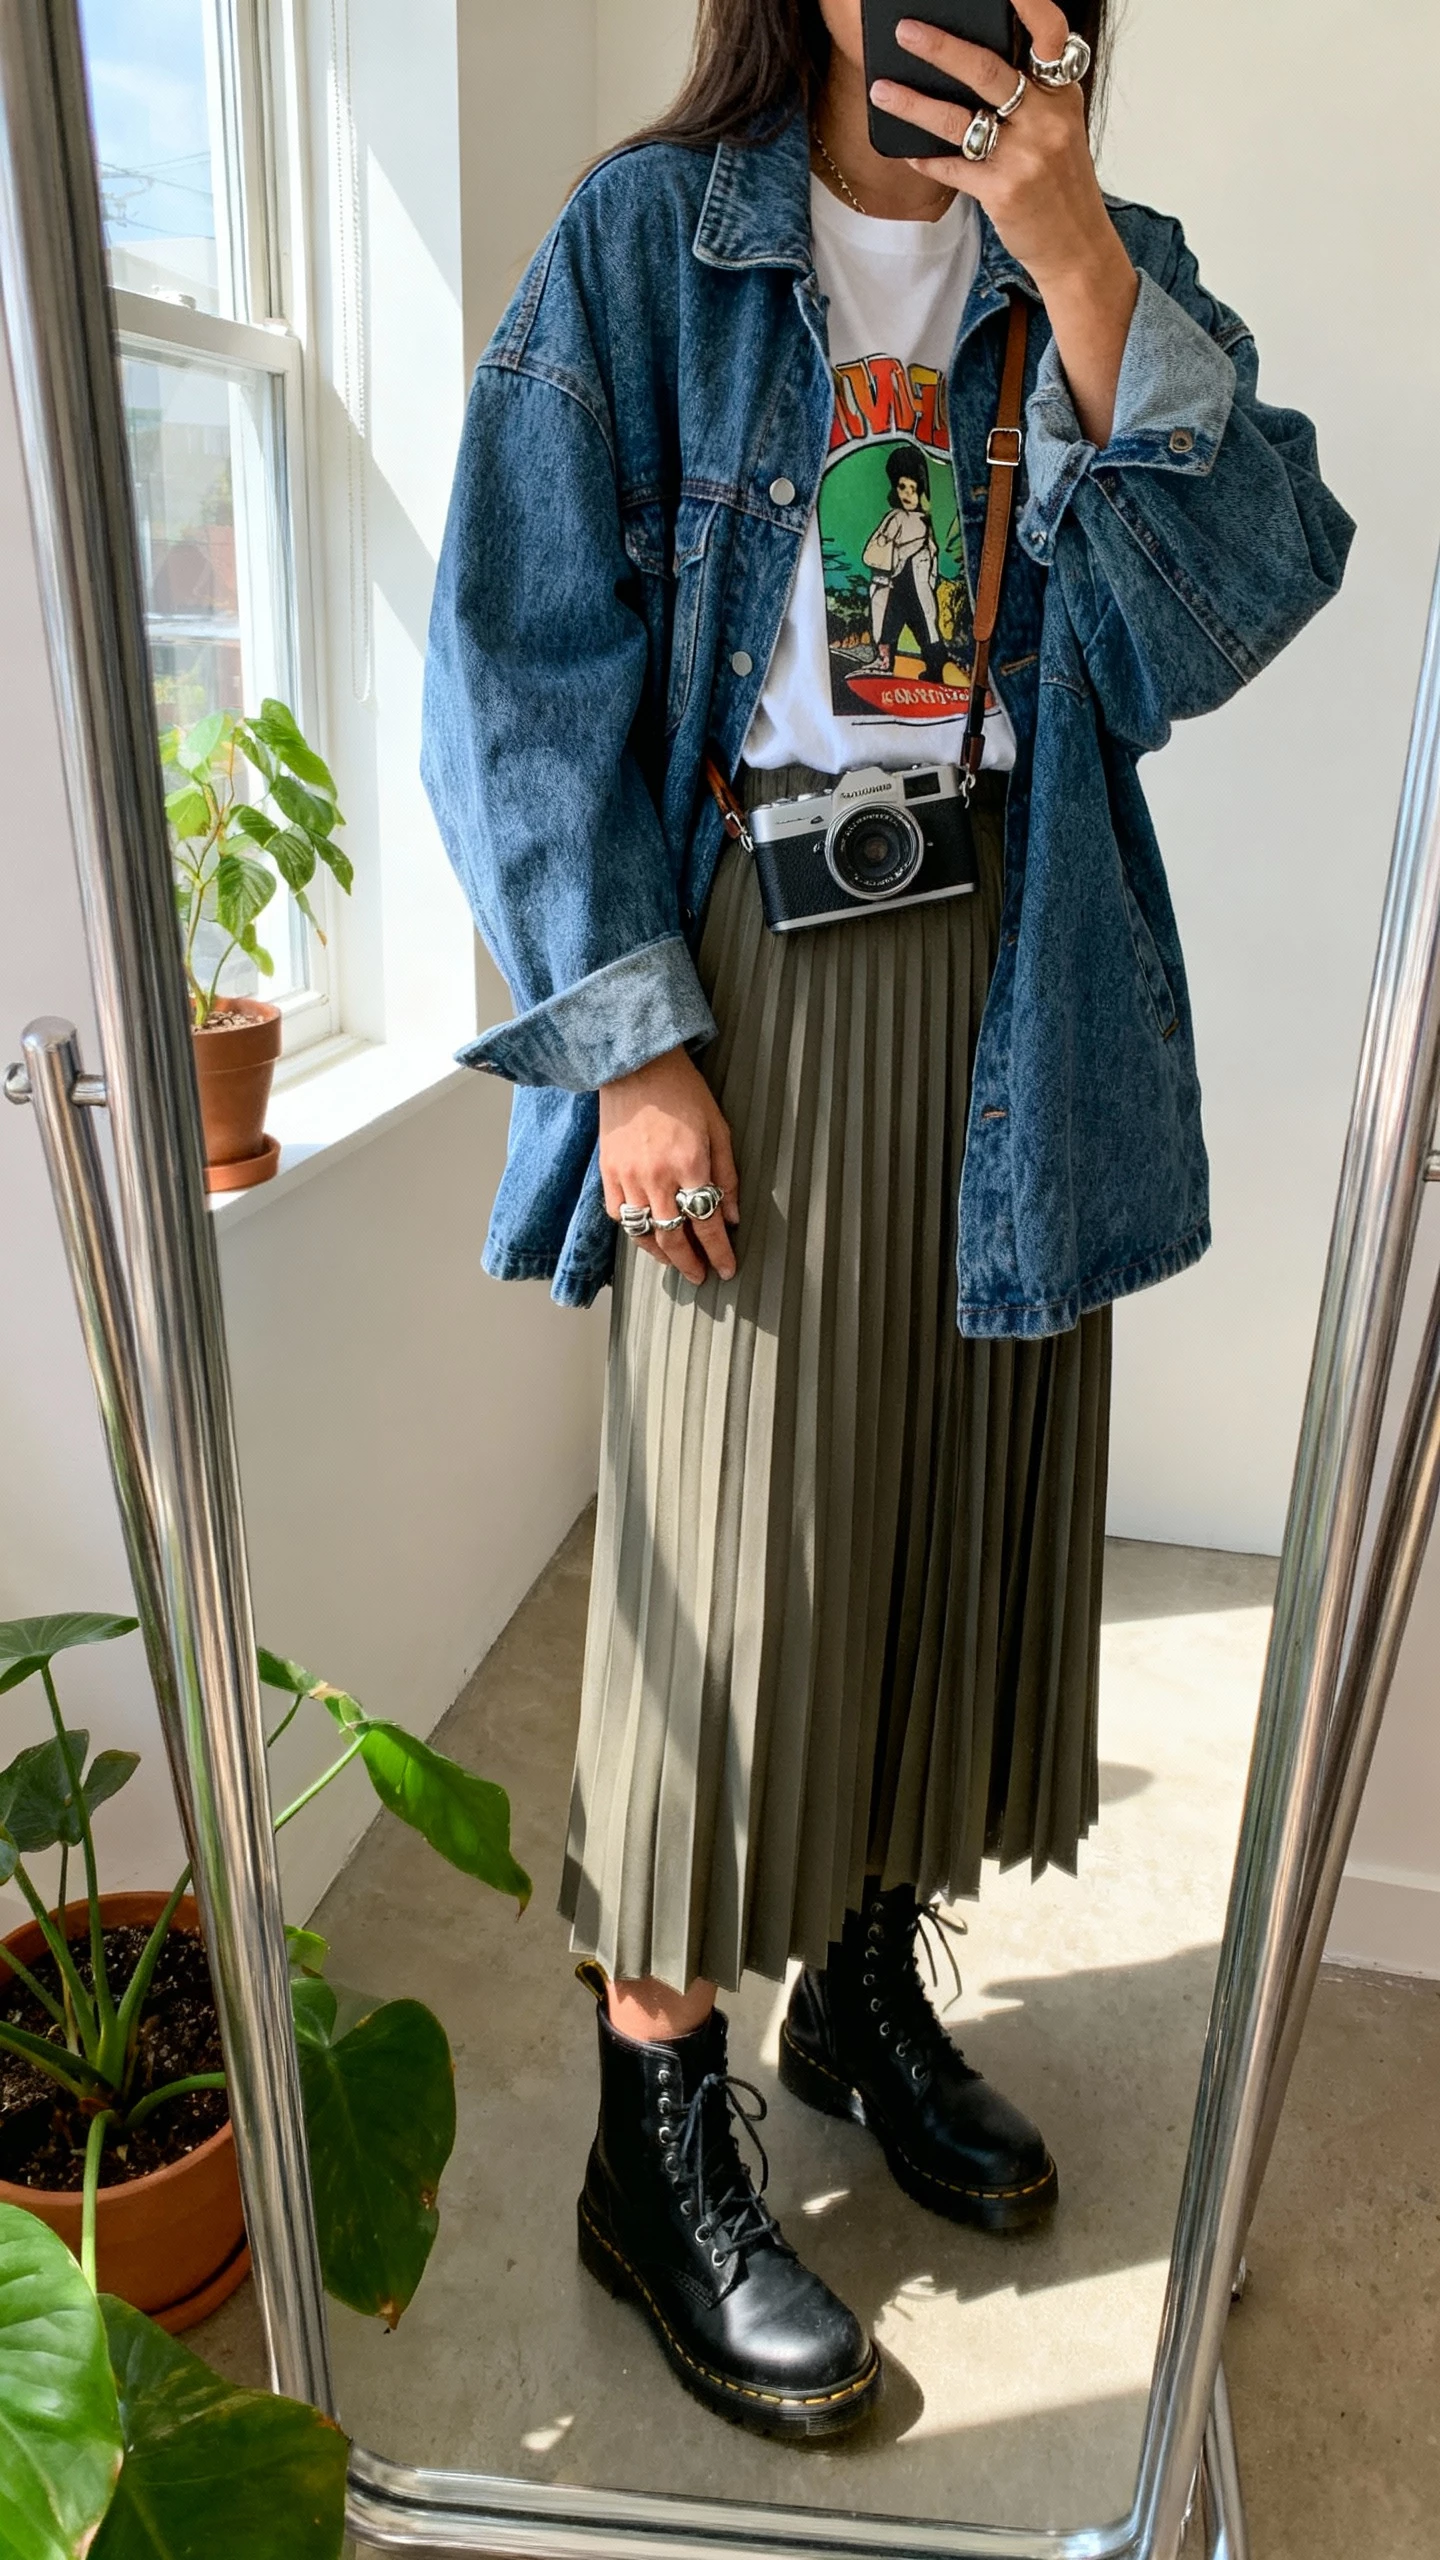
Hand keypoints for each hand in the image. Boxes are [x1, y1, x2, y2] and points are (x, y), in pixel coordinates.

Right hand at [600, 1046, 739, 1285]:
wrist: (637, 1064)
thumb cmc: (684, 1092)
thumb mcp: (719, 1128)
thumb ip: (728, 1176)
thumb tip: (733, 1217)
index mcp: (690, 1165)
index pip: (707, 1224)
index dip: (719, 1252)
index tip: (727, 1270)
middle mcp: (657, 1177)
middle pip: (673, 1238)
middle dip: (689, 1264)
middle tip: (700, 1276)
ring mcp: (627, 1176)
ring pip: (643, 1232)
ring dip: (661, 1255)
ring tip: (675, 1261)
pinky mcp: (607, 1171)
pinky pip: (618, 1214)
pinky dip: (634, 1230)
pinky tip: (648, 1234)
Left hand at [870, 1, 1137, 442]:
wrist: (1076, 247)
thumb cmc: (1058, 185)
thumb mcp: (1057, 129)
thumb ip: (1028, 95)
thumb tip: (964, 66)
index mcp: (1062, 93)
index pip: (1050, 33)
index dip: (1027, 4)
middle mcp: (1047, 119)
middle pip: (986, 70)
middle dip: (940, 48)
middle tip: (905, 30)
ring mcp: (1026, 156)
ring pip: (959, 119)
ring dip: (913, 103)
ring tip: (882, 90)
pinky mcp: (1004, 192)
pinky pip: (952, 167)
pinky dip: (925, 158)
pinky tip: (905, 152)